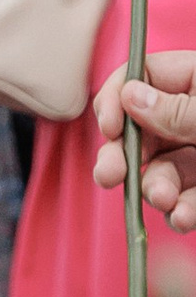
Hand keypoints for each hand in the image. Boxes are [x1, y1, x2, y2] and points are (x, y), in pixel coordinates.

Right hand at [93, 51, 195, 229]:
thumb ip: (179, 109)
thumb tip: (129, 95)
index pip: (140, 77)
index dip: (117, 100)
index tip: (109, 129)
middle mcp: (192, 115)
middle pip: (141, 130)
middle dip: (124, 156)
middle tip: (110, 176)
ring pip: (161, 170)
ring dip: (154, 188)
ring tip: (163, 200)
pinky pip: (186, 198)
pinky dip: (181, 211)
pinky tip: (182, 218)